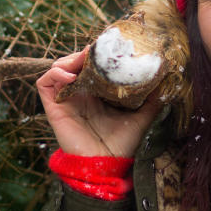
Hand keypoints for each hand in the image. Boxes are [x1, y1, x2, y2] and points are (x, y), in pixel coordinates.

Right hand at [37, 49, 160, 158]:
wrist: (107, 165)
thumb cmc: (123, 144)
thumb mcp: (143, 116)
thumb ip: (152, 100)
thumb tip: (166, 81)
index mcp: (97, 93)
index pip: (90, 65)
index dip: (95, 53)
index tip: (109, 46)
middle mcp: (79, 94)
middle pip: (73, 62)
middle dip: (82, 53)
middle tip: (96, 51)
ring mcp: (65, 100)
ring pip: (57, 68)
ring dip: (68, 59)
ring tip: (82, 61)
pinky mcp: (54, 108)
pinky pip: (44, 83)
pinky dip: (54, 73)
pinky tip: (70, 76)